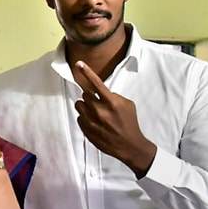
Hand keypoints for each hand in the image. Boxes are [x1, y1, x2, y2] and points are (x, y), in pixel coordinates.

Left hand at [73, 60, 155, 177]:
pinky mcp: (85, 128)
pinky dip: (85, 117)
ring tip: (95, 112)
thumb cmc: (129, 122)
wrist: (128, 144)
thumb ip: (113, 96)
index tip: (79, 64)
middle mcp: (99, 110)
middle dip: (90, 96)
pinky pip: (79, 117)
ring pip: (79, 104)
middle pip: (84, 94)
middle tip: (98, 103)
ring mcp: (91, 120)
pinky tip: (95, 123)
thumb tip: (101, 93)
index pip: (96, 83)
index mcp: (111, 102)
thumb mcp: (127, 105)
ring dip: (85, 106)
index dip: (87, 72)